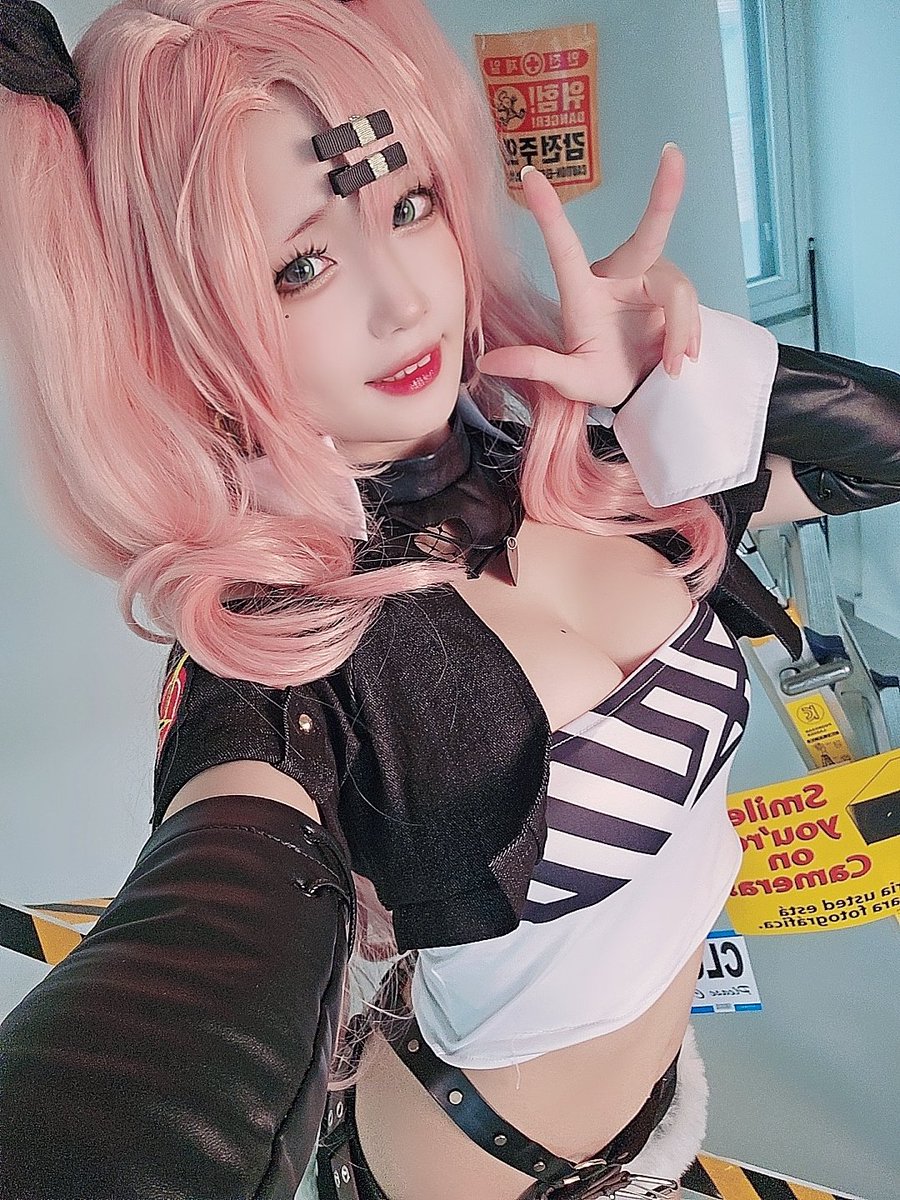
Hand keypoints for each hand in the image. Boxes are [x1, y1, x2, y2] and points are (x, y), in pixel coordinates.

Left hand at [476, 144, 700, 406]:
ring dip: (679, 330)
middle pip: (647, 235)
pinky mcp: (674, 290)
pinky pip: (689, 304)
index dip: (549, 212)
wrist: (640, 391)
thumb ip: (536, 366)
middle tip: (673, 153)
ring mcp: (650, 279)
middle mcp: (619, 275)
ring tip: (672, 366)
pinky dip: (689, 334)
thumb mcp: (570, 379)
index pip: (564, 248)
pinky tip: (681, 360)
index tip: (530, 174)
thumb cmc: (601, 379)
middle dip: (664, 195)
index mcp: (582, 291)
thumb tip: (486, 365)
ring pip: (677, 291)